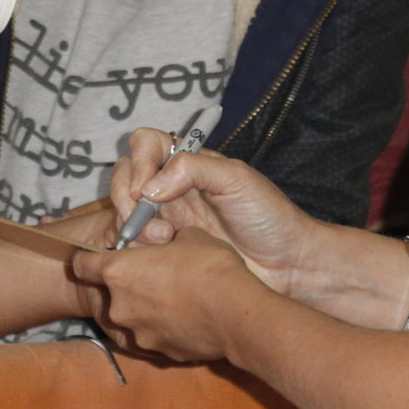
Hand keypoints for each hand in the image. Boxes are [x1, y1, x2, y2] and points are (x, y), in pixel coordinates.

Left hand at [69, 228, 262, 362]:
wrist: (236, 313)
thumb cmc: (209, 268)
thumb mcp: (189, 236)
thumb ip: (168, 240)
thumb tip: (171, 241)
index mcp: (118, 272)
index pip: (81, 265)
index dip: (89, 259)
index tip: (98, 257)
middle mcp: (120, 306)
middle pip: (110, 296)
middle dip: (128, 287)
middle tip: (154, 277)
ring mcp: (138, 334)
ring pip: (134, 319)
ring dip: (147, 310)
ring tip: (176, 301)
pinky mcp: (159, 353)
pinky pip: (156, 336)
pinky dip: (166, 329)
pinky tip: (189, 319)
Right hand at [107, 127, 324, 293]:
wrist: (285, 265)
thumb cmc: (268, 217)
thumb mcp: (236, 179)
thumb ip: (193, 168)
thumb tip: (151, 185)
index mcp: (189, 163)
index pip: (146, 144)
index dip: (139, 162)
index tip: (147, 190)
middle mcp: (171, 188)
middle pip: (125, 177)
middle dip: (128, 199)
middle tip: (151, 222)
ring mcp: (166, 219)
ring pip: (123, 212)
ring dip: (133, 226)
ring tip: (165, 240)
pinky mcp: (165, 250)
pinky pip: (133, 244)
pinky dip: (135, 248)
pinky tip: (161, 257)